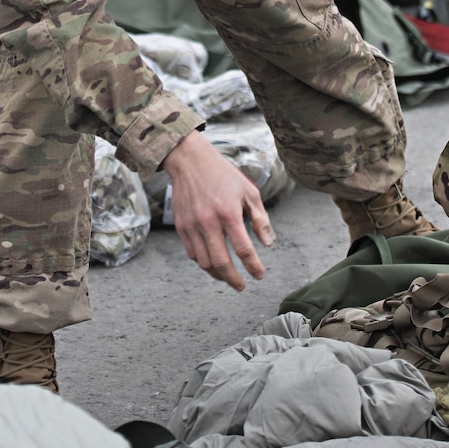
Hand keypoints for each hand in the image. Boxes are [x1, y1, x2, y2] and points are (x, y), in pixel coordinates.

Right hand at [160, 131, 274, 290]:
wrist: (190, 161)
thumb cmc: (223, 175)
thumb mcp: (248, 191)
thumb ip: (260, 218)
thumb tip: (267, 243)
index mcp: (229, 213)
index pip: (244, 249)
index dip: (253, 266)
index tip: (259, 275)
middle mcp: (208, 222)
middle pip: (221, 262)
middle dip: (233, 279)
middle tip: (242, 286)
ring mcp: (192, 226)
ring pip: (204, 262)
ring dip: (218, 274)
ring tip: (228, 278)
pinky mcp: (181, 226)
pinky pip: (192, 253)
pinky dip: (204, 263)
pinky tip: (213, 263)